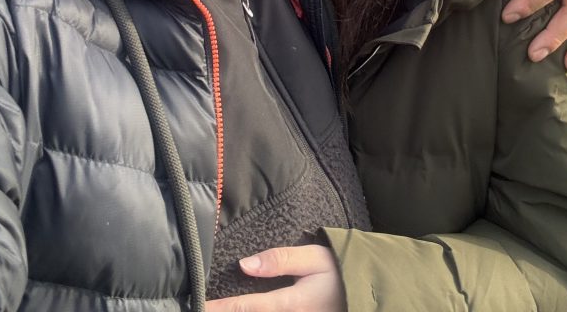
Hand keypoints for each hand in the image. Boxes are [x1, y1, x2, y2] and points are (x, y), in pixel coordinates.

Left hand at [206, 244, 344, 311]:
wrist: (370, 295)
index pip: (245, 308)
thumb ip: (280, 260)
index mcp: (289, 304)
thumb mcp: (315, 259)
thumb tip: (245, 264)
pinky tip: (240, 310)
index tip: (197, 306)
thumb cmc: (342, 273)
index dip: (219, 308)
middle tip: (197, 308)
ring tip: (214, 309)